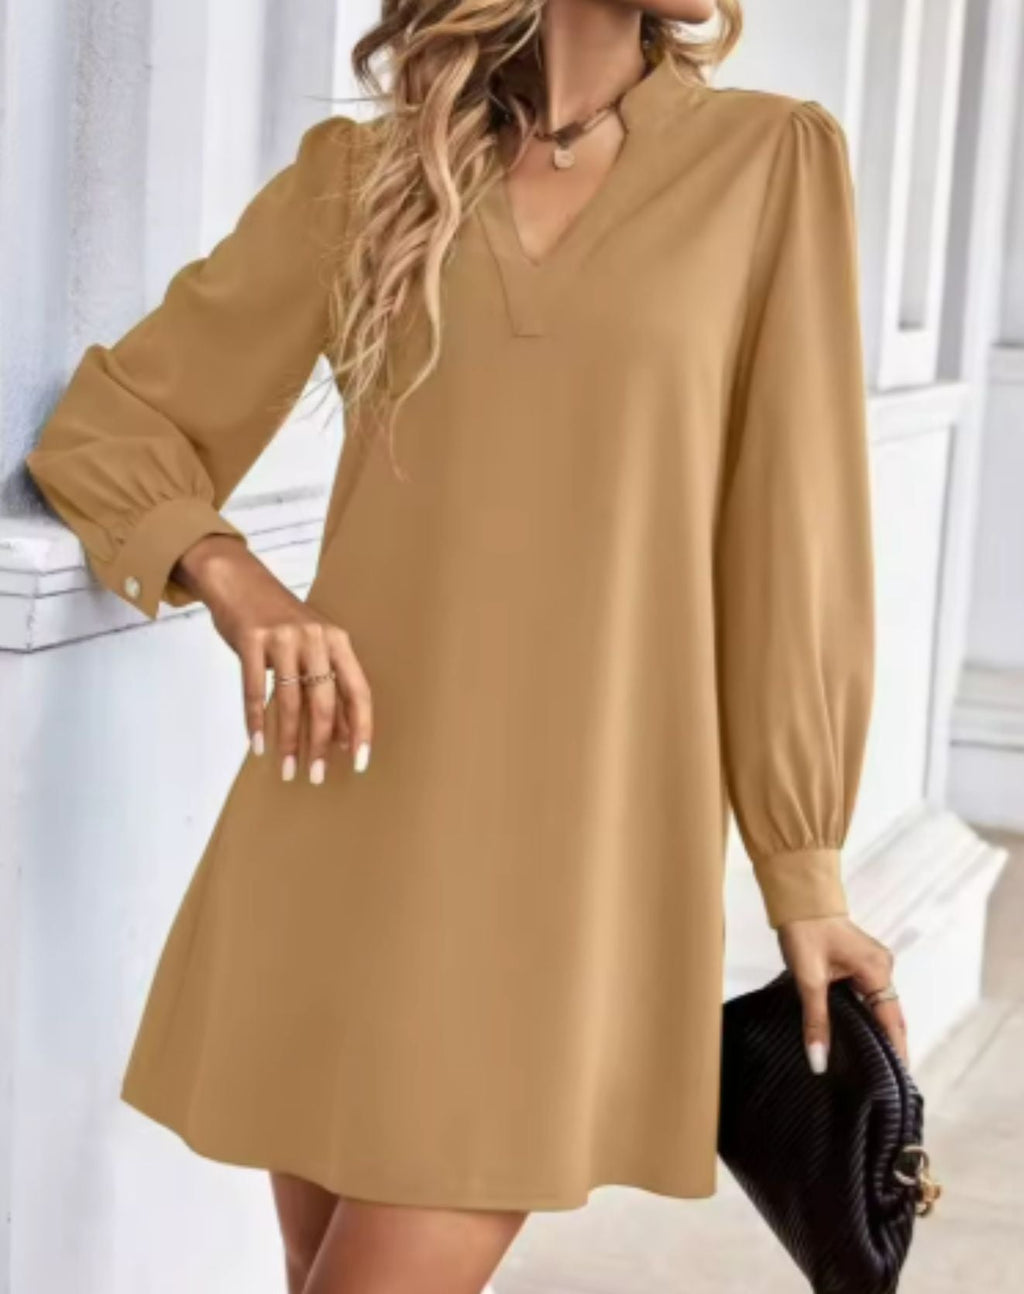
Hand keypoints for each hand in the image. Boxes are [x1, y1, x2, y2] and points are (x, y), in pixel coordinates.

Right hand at [172, 535, 372, 782]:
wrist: (238, 580)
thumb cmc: (279, 622)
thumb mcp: (311, 647)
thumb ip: (328, 686)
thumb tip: (342, 738)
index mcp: (337, 640)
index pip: (358, 691)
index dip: (361, 728)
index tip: (360, 762)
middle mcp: (315, 638)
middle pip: (324, 701)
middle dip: (320, 744)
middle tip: (316, 776)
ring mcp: (283, 637)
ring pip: (290, 701)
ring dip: (289, 741)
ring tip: (288, 769)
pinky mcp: (251, 639)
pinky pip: (255, 690)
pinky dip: (256, 721)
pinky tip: (257, 745)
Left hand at [777, 914, 907, 1073]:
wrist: (799, 899)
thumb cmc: (804, 931)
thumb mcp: (808, 979)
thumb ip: (816, 1021)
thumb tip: (819, 1061)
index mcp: (877, 971)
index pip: (892, 1022)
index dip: (896, 1052)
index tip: (897, 1083)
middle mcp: (883, 968)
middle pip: (889, 1016)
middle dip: (888, 1047)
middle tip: (882, 1082)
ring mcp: (874, 965)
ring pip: (878, 1007)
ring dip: (875, 1032)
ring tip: (869, 1067)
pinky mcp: (861, 964)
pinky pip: (868, 996)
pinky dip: (865, 1016)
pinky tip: (855, 1035)